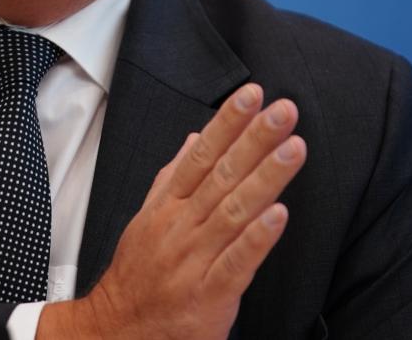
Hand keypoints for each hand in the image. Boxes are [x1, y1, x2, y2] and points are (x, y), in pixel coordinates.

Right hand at [38, 84, 305, 339]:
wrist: (118, 330)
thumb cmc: (139, 275)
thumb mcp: (148, 219)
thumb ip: (173, 178)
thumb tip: (195, 139)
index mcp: (168, 207)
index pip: (200, 156)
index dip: (227, 123)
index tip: (252, 95)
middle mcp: (181, 227)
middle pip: (220, 176)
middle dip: (254, 139)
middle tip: (284, 110)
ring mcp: (194, 260)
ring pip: (234, 212)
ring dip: (265, 178)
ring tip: (293, 149)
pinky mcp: (210, 296)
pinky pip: (236, 263)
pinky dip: (257, 239)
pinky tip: (279, 215)